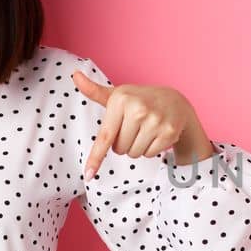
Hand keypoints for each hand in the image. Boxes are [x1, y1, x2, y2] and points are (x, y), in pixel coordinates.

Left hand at [72, 69, 209, 178]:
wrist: (175, 101)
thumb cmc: (140, 100)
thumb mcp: (118, 95)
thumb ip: (95, 91)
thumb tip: (75, 75)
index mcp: (121, 99)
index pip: (105, 136)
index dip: (96, 157)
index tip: (88, 175)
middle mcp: (138, 109)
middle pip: (119, 149)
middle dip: (123, 144)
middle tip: (134, 128)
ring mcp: (155, 120)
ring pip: (134, 154)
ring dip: (136, 148)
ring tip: (145, 131)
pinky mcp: (168, 132)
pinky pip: (149, 154)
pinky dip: (150, 149)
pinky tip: (155, 135)